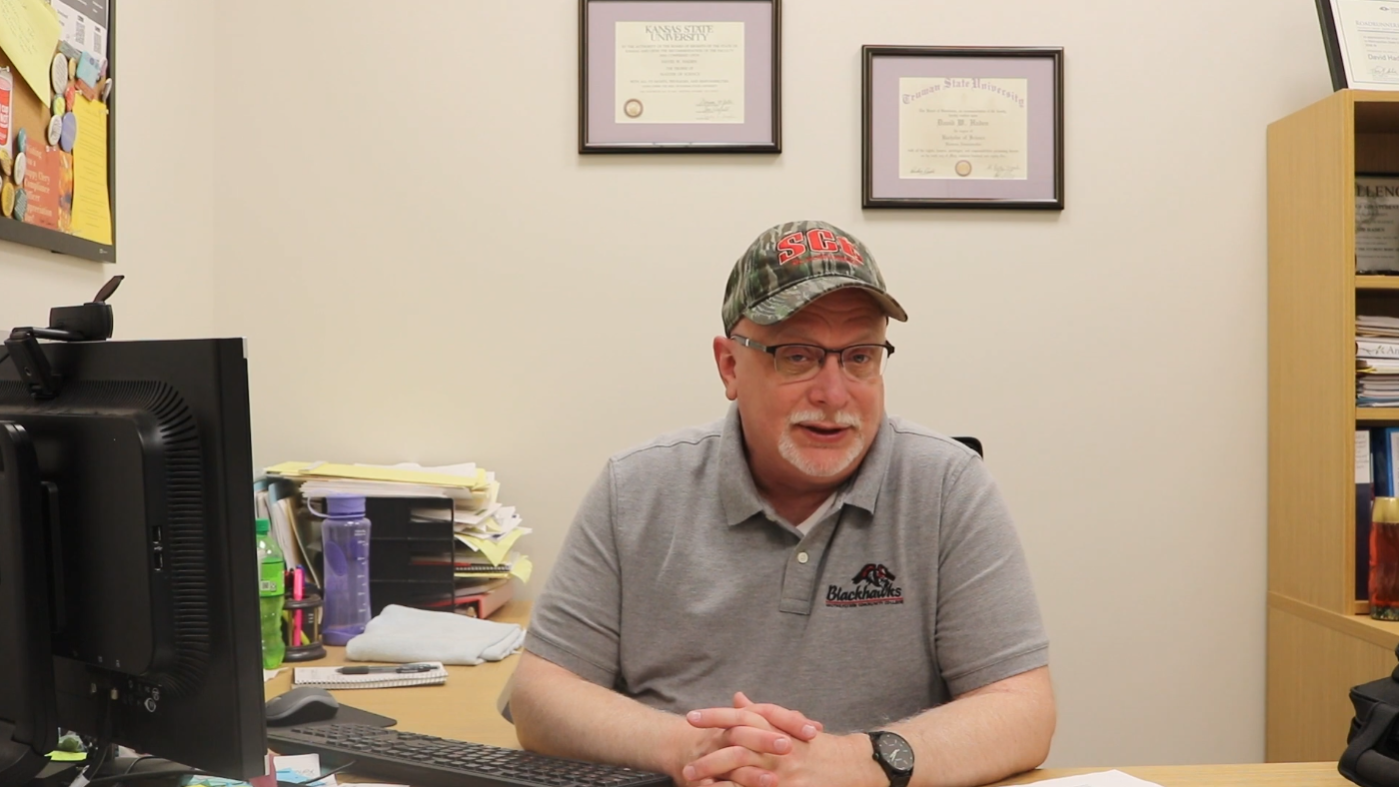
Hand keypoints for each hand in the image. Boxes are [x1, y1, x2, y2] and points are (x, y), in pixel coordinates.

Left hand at [684, 696, 871, 786]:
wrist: (852, 766)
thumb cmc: (818, 746)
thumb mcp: (790, 724)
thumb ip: (761, 713)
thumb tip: (737, 699)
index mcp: (776, 728)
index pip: (741, 718)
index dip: (714, 717)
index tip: (691, 718)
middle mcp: (778, 749)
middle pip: (736, 750)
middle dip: (708, 759)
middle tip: (686, 767)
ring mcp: (783, 773)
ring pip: (743, 776)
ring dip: (718, 782)